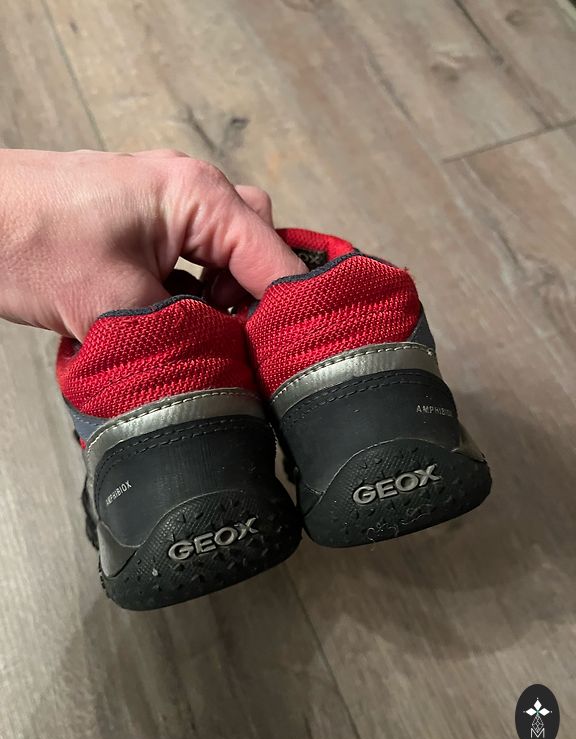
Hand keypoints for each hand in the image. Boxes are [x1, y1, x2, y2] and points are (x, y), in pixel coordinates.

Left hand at [0, 148, 305, 339]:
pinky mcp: (144, 224)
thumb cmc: (25, 237)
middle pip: (257, 247)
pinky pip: (194, 257)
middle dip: (254, 298)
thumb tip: (226, 360)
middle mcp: (189, 191)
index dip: (288, 307)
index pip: (270, 254)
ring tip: (200, 330)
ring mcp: (166, 205)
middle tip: (239, 341)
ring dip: (223, 296)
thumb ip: (187, 330)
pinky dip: (195, 290)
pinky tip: (175, 317)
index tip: (297, 350)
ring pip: (226, 254)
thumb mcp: (116, 302)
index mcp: (195, 195)